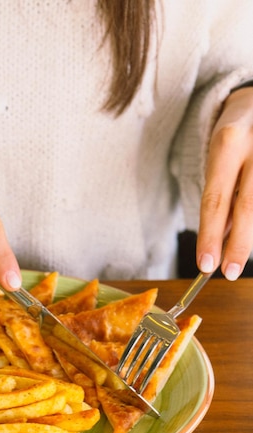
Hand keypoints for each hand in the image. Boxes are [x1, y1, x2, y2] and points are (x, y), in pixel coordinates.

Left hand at [197, 87, 252, 279]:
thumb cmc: (234, 139)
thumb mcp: (218, 159)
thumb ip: (221, 197)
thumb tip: (222, 243)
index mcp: (228, 143)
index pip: (215, 199)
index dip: (210, 236)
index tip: (205, 265)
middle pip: (248, 208)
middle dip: (238, 246)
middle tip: (228, 272)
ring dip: (250, 233)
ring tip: (239, 248)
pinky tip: (248, 229)